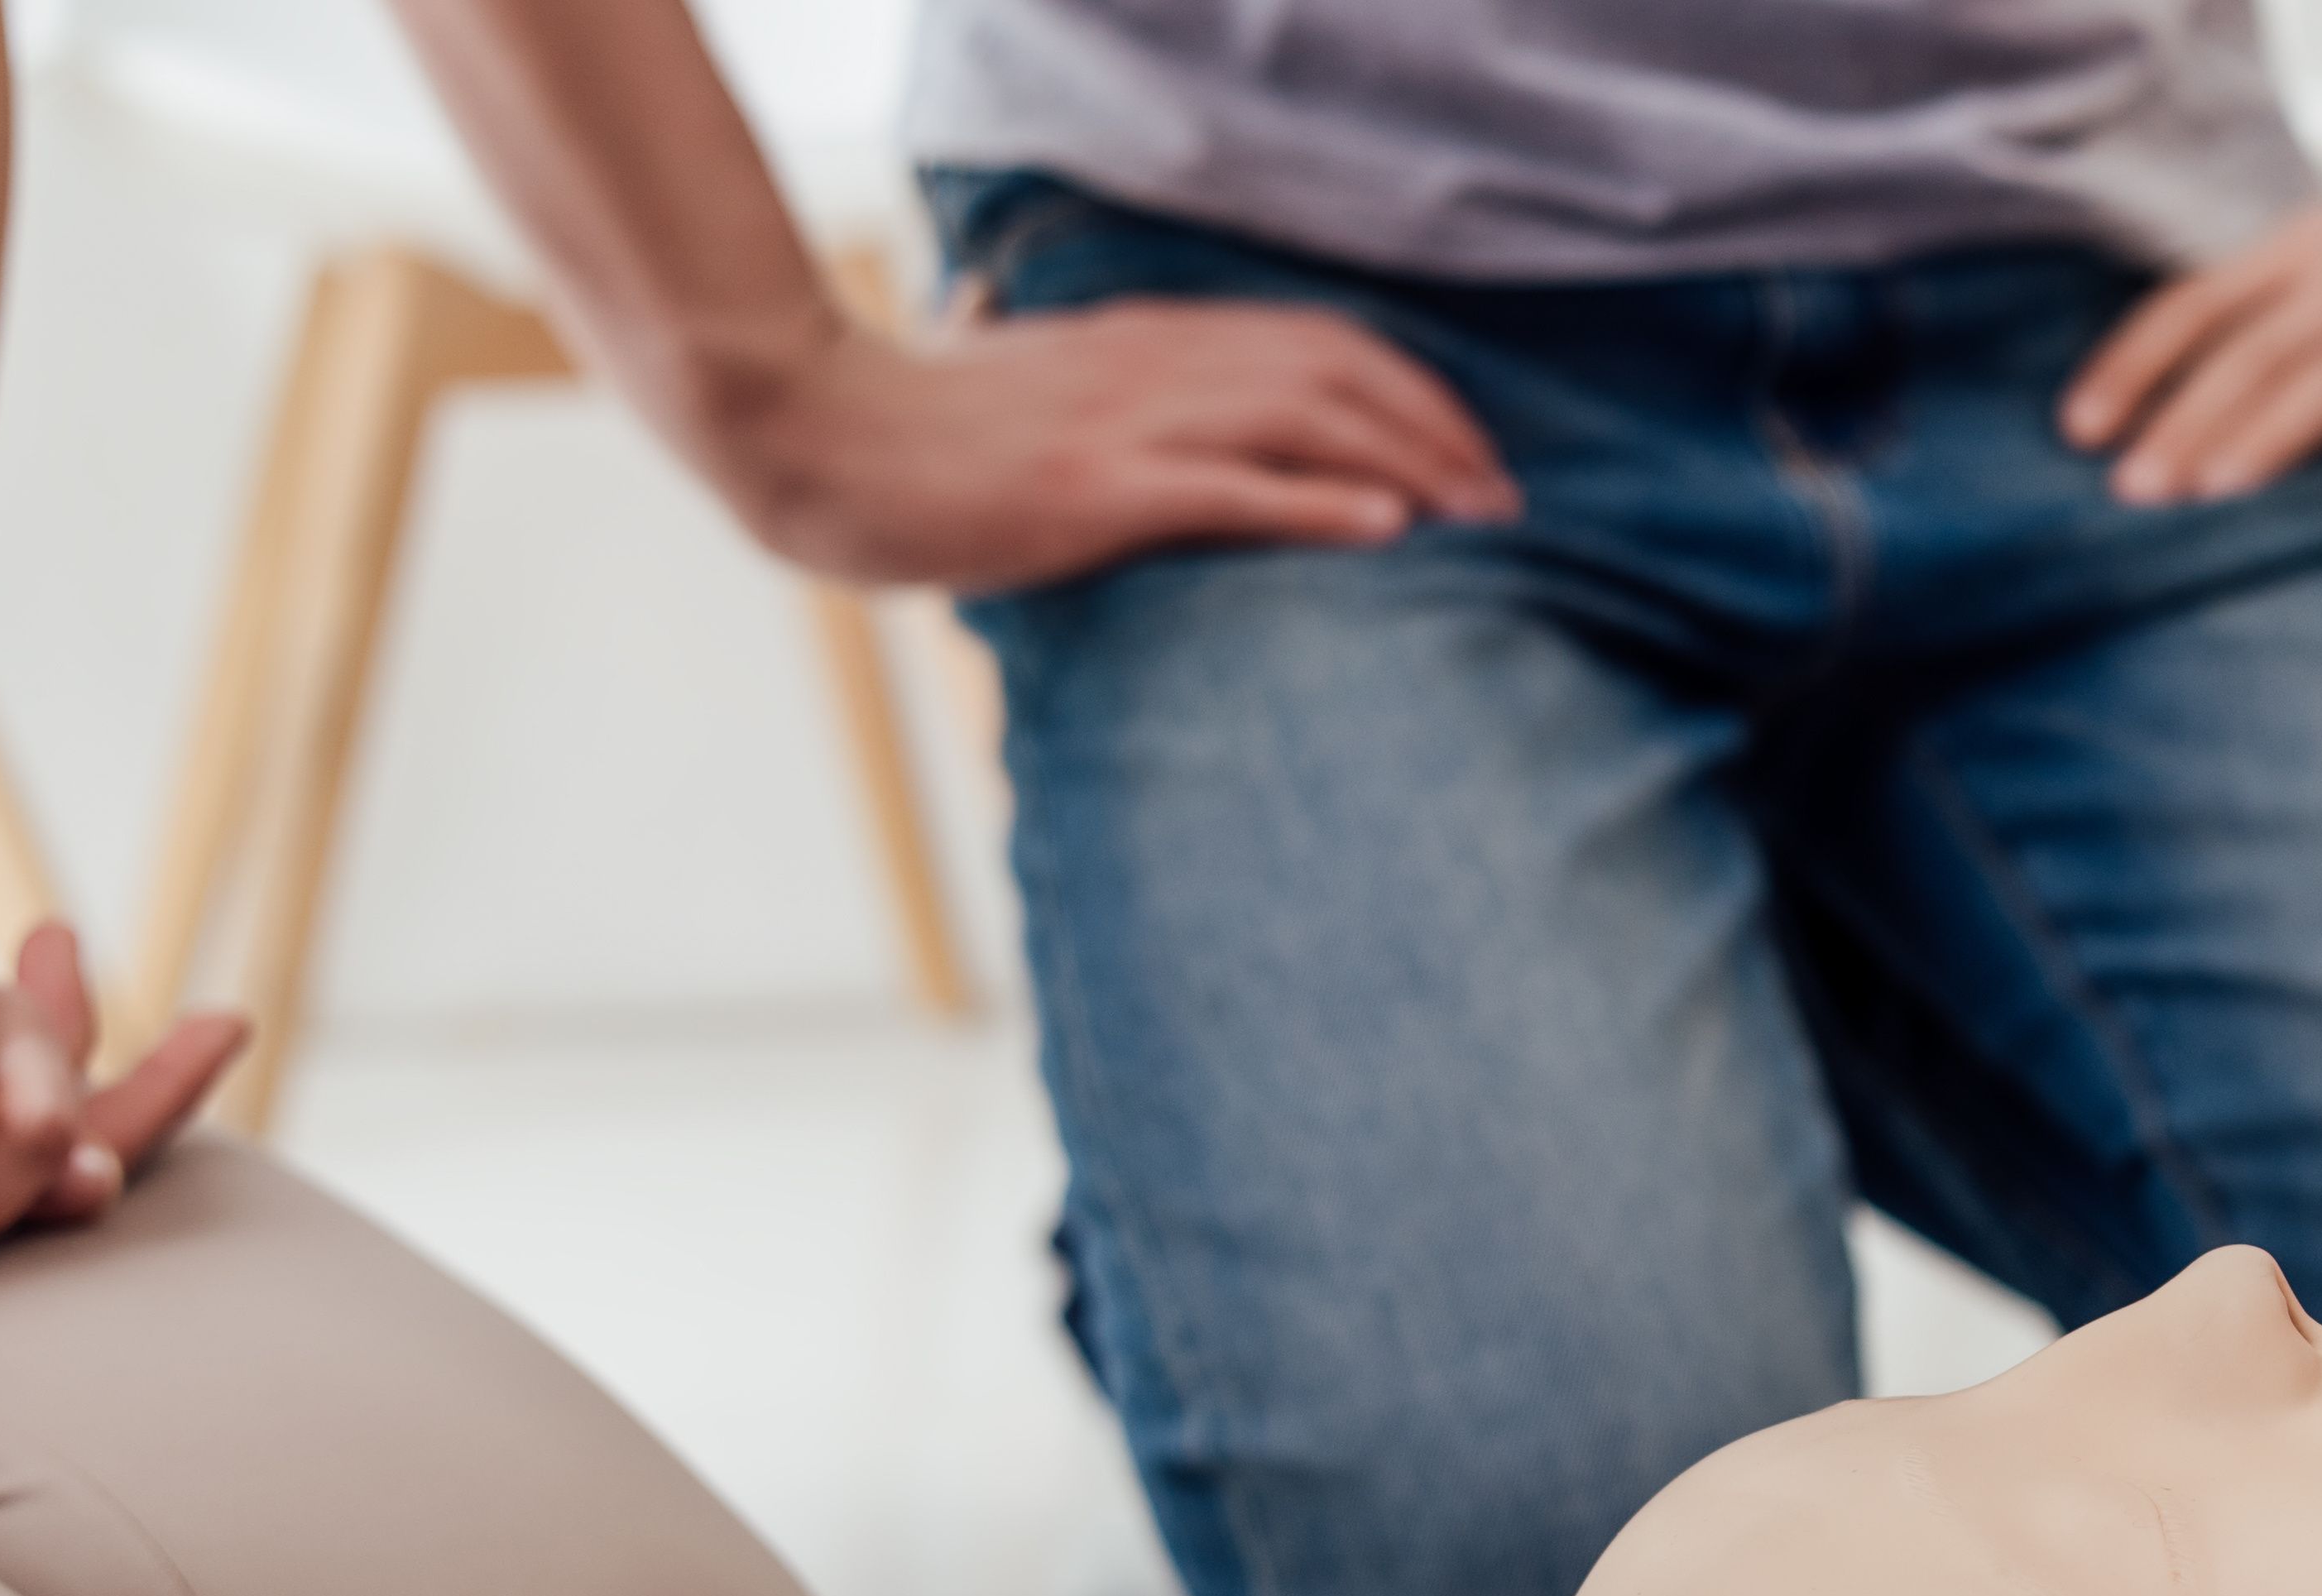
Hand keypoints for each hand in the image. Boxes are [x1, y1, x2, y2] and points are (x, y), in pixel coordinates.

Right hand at [694, 305, 1516, 590]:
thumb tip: (1140, 404)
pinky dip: (1318, 503)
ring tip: (1478, 515)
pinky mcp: (1093, 491)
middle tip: (1505, 497)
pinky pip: (1229, 489)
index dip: (1412, 389)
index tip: (1468, 447)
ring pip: (1305, 421)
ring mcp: (1125, 428)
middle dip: (1440, 431)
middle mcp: (1154, 367)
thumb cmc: (920, 430)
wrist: (816, 439)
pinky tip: (1385, 528)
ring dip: (1410, 466)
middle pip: (1337, 374)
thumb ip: (1107, 390)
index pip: (1318, 341)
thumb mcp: (1038, 388)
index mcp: (1148, 341)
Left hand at [2064, 124, 2321, 527]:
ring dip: (2274, 432)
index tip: (2078, 431)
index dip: (2134, 365)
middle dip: (2188, 418)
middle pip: (2256, 349)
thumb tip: (2191, 425)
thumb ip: (2288, 320)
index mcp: (2308, 251)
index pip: (2198, 305)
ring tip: (2217, 493)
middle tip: (2132, 491)